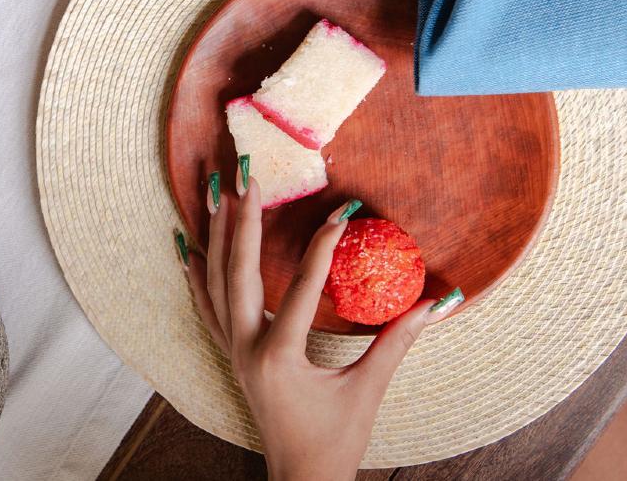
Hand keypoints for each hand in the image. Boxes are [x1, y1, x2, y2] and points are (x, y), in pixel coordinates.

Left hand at [179, 167, 455, 480]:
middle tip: (247, 175)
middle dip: (243, 220)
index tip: (342, 211)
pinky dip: (195, 274)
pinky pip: (204, 306)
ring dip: (216, 235)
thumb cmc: (334, 441)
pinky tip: (188, 245)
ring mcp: (232, 351)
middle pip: (239, 271)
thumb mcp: (368, 390)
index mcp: (280, 355)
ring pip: (215, 282)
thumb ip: (398, 342)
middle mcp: (247, 348)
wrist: (299, 479)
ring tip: (213, 190)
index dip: (325, 246)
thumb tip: (438, 302)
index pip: (304, 287)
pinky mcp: (229, 356)